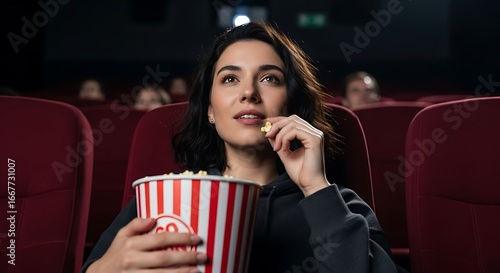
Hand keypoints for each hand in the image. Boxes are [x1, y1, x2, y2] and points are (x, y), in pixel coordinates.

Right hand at [87, 218, 206, 272]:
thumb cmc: (114, 256)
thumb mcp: (120, 237)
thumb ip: (135, 225)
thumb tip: (153, 218)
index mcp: (131, 245)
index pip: (160, 240)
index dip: (180, 238)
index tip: (196, 238)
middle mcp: (132, 261)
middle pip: (164, 259)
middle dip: (186, 257)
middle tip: (202, 256)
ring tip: (196, 270)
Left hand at [265, 115, 329, 196]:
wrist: (309, 185)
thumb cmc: (300, 173)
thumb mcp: (285, 154)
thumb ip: (279, 142)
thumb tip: (269, 132)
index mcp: (309, 135)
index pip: (294, 120)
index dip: (279, 120)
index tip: (267, 123)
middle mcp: (314, 133)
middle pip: (293, 118)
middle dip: (277, 125)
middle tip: (268, 135)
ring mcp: (316, 135)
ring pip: (292, 124)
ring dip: (280, 135)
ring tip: (276, 148)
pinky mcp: (315, 140)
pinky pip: (295, 131)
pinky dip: (285, 138)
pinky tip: (283, 148)